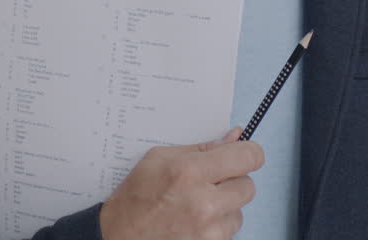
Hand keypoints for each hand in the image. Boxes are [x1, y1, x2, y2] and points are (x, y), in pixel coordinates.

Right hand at [99, 128, 262, 239]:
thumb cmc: (135, 198)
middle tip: (210, 182)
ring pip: (239, 211)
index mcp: (190, 172)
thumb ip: (202, 148)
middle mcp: (204, 203)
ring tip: (196, 205)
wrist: (118, 237)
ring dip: (225, 206)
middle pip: (248, 185)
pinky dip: (217, 225)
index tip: (243, 154)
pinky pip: (229, 231)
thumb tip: (235, 137)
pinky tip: (194, 221)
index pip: (247, 157)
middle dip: (233, 181)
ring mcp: (209, 231)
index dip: (249, 153)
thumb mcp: (159, 159)